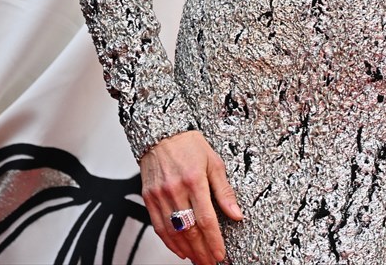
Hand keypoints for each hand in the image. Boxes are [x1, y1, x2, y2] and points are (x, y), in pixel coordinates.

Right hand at [140, 130, 242, 264]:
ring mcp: (160, 195)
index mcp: (194, 179)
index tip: (220, 253)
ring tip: (199, 260)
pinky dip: (169, 243)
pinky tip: (180, 250)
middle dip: (202, 251)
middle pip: (190, 230)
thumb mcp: (214, 161)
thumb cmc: (188, 144)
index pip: (206, 218)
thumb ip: (224, 190)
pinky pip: (159, 227)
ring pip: (174, 232)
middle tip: (211, 263)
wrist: (161, 132)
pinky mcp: (149, 198)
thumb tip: (236, 213)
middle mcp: (175, 189)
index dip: (214, 240)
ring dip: (187, 251)